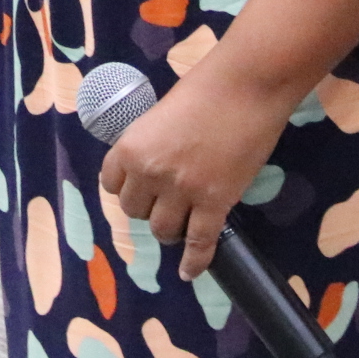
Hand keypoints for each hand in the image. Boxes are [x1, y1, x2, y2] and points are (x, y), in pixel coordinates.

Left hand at [100, 66, 300, 281]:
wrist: (246, 85)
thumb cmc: (205, 89)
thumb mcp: (161, 116)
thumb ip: (152, 146)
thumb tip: (154, 170)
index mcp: (130, 147)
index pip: (112, 185)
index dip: (128, 189)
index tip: (140, 190)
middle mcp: (149, 173)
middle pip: (136, 213)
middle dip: (150, 209)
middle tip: (168, 202)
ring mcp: (182, 191)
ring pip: (163, 231)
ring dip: (171, 230)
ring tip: (183, 225)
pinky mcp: (215, 203)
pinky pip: (199, 244)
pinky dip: (194, 262)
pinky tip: (190, 272)